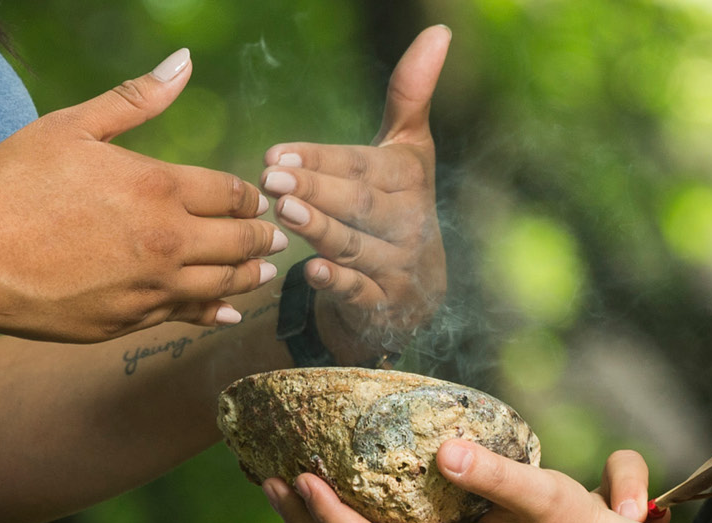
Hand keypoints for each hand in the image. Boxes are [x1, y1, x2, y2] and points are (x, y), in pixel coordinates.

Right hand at [0, 49, 283, 342]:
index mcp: (158, 188)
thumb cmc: (10, 185)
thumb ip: (135, 100)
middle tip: (277, 236)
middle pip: (237, 242)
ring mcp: (150, 289)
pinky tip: (223, 312)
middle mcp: (166, 243)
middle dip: (261, 236)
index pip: (228, 193)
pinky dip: (211, 313)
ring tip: (261, 271)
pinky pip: (185, 317)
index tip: (258, 198)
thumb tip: (184, 62)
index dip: (248, 195)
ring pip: (220, 285)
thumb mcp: (71, 128)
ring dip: (247, 276)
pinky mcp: (127, 323)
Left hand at [260, 26, 449, 363]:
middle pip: (359, 203)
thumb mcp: (404, 151)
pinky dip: (336, 283)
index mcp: (408, 178)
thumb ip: (411, 95)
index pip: (360, 164)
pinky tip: (309, 270)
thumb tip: (440, 31)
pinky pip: (360, 292)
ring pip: (354, 246)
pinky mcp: (386, 304)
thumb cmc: (395, 205)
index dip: (320, 159)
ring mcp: (400, 265)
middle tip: (271, 180)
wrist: (412, 289)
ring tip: (282, 212)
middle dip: (315, 190)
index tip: (276, 154)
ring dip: (319, 230)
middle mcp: (410, 221)